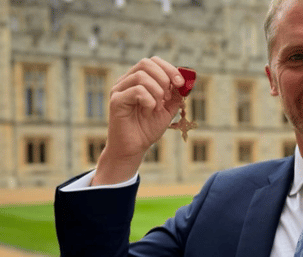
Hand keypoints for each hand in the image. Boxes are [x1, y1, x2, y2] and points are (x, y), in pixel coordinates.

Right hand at [93, 57, 184, 184]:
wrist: (134, 148)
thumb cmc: (148, 128)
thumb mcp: (167, 109)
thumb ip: (175, 95)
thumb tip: (186, 82)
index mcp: (138, 80)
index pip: (153, 61)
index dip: (169, 68)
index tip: (180, 83)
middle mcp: (126, 81)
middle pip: (146, 63)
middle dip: (164, 78)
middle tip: (168, 97)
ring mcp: (119, 89)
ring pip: (141, 76)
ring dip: (156, 92)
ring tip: (157, 107)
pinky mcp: (116, 100)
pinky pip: (137, 91)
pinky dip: (149, 101)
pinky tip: (148, 112)